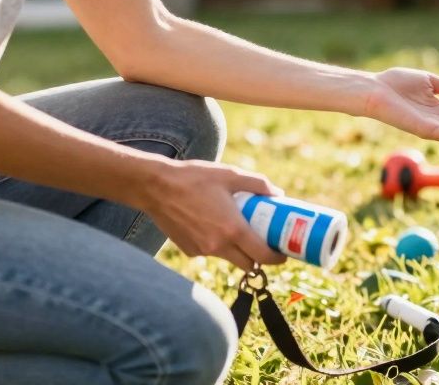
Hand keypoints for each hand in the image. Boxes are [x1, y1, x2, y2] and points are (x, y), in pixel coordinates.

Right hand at [135, 158, 288, 270]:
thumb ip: (258, 184)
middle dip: (259, 257)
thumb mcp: (231, 175)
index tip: (283, 253)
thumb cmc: (195, 178)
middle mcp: (218, 246)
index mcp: (233, 230)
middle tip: (264, 242)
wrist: (156, 187)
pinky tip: (212, 224)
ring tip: (237, 227)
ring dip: (237, 250)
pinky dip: (216, 244)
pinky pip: (210, 252)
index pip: (262, 256)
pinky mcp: (189, 250)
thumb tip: (278, 194)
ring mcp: (202, 251)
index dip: (276, 258)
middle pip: (247, 264)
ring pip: (228, 258)